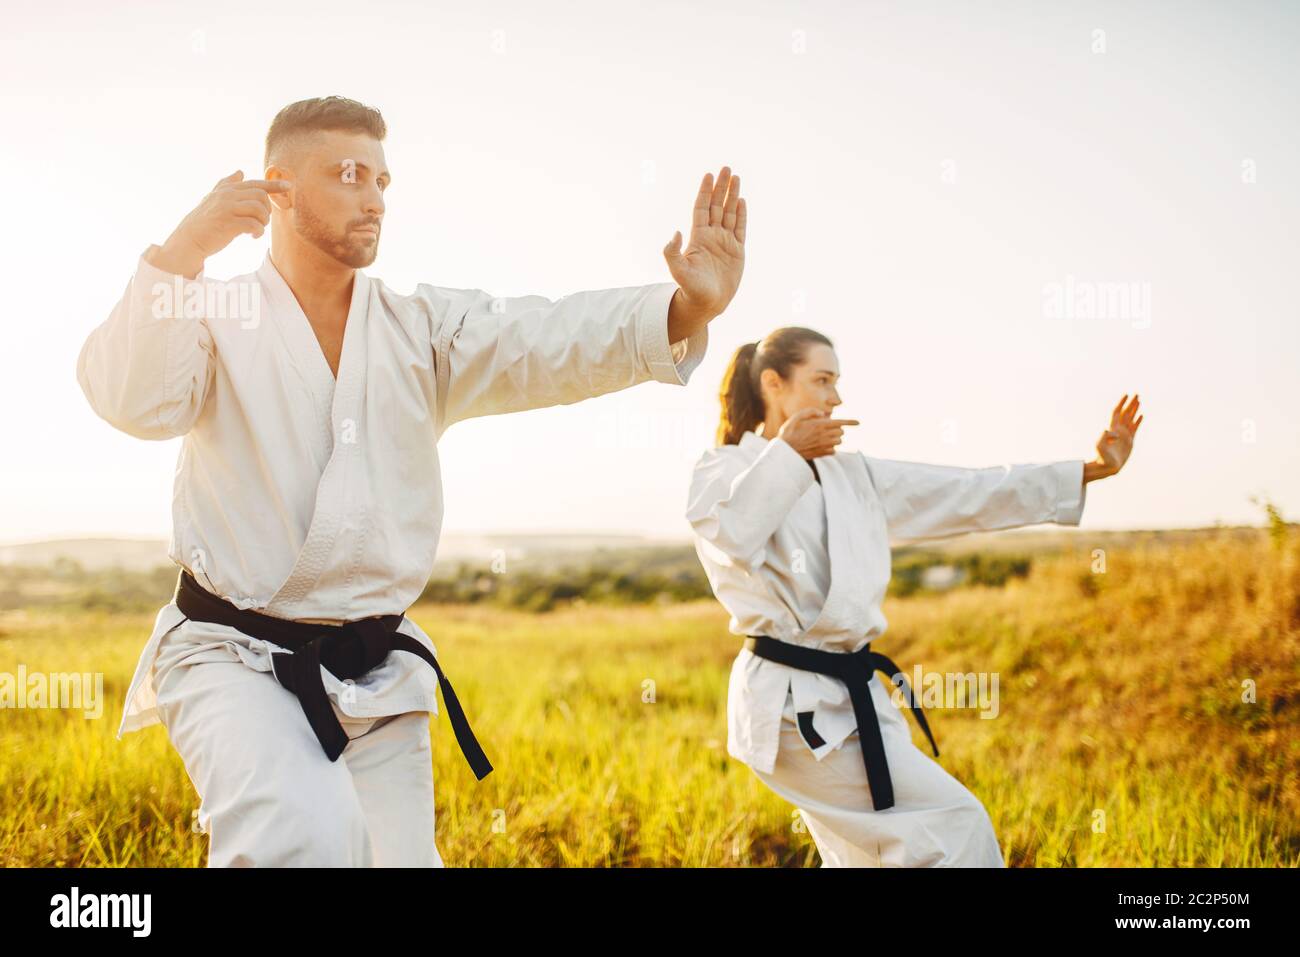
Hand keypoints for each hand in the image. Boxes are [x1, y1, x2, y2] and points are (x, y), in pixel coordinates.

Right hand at [149, 170, 293, 277]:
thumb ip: (226, 184)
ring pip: (259, 208)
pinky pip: (254, 224)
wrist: (189, 239)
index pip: (255, 183)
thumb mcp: (214, 198)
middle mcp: (227, 195)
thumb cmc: (204, 220)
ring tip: (256, 229)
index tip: (289, 186)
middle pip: (260, 195)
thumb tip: (240, 171)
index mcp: (226, 189)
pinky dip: (258, 231)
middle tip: (260, 221)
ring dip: (263, 221)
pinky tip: (253, 236)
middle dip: (266, 210)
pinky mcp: (227, 223)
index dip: (274, 185)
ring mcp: (227, 208)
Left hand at [663, 166, 745, 337]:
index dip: (705, 191)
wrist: (707, 303)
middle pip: (716, 205)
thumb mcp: (678, 270)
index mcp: (698, 237)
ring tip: (735, 178)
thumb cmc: (690, 288)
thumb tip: (675, 233)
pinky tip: (741, 201)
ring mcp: (725, 242)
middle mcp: (711, 236)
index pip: (702, 208)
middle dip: (721, 187)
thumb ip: (672, 252)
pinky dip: (741, 215)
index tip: (708, 175)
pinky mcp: (737, 251)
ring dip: (732, 196)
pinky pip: (740, 228)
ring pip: (729, 213)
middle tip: (726, 168)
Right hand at [777, 408, 859, 459]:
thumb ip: (811, 411)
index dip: (851, 422)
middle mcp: (824, 435)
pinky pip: (834, 450)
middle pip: (841, 432)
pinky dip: (830, 447)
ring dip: (834, 438)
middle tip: (825, 428)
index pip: (840, 422)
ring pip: (839, 441)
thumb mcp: (796, 417)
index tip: (858, 422)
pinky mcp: (823, 454)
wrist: (786, 451)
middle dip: (836, 429)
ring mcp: (824, 446)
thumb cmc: (790, 432)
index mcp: (819, 425)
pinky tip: (821, 445)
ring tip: (823, 437)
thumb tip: (822, 414)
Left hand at [1090, 393, 1142, 478]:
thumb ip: (1103, 438)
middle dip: (1130, 404)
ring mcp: (1124, 435)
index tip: (1126, 394)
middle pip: (1125, 413)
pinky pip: (1135, 428)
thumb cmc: (1102, 457)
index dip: (1121, 403)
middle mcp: (1118, 430)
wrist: (1107, 467)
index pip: (1117, 412)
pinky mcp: (1129, 441)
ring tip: (1139, 401)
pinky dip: (1138, 421)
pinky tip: (1141, 416)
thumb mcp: (1100, 446)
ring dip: (1134, 410)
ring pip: (1130, 419)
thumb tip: (1108, 430)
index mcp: (1112, 428)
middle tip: (1137, 394)